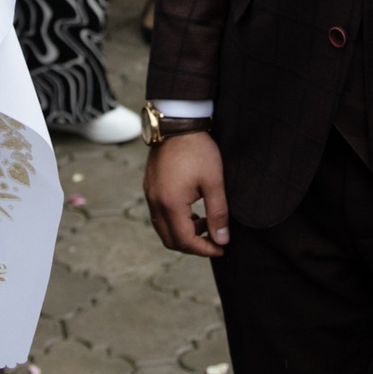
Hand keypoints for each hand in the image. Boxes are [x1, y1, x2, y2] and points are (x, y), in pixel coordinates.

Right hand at [144, 130, 228, 256]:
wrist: (177, 124)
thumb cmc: (197, 150)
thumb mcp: (214, 182)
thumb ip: (218, 213)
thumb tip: (222, 239)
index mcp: (170, 203)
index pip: (185, 240)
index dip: (204, 249)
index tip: (221, 248)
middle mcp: (155, 203)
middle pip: (170, 240)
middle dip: (193, 246)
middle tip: (214, 241)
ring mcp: (150, 195)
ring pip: (163, 229)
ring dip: (184, 234)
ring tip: (206, 225)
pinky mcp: (150, 188)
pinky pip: (160, 215)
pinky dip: (175, 221)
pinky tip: (192, 212)